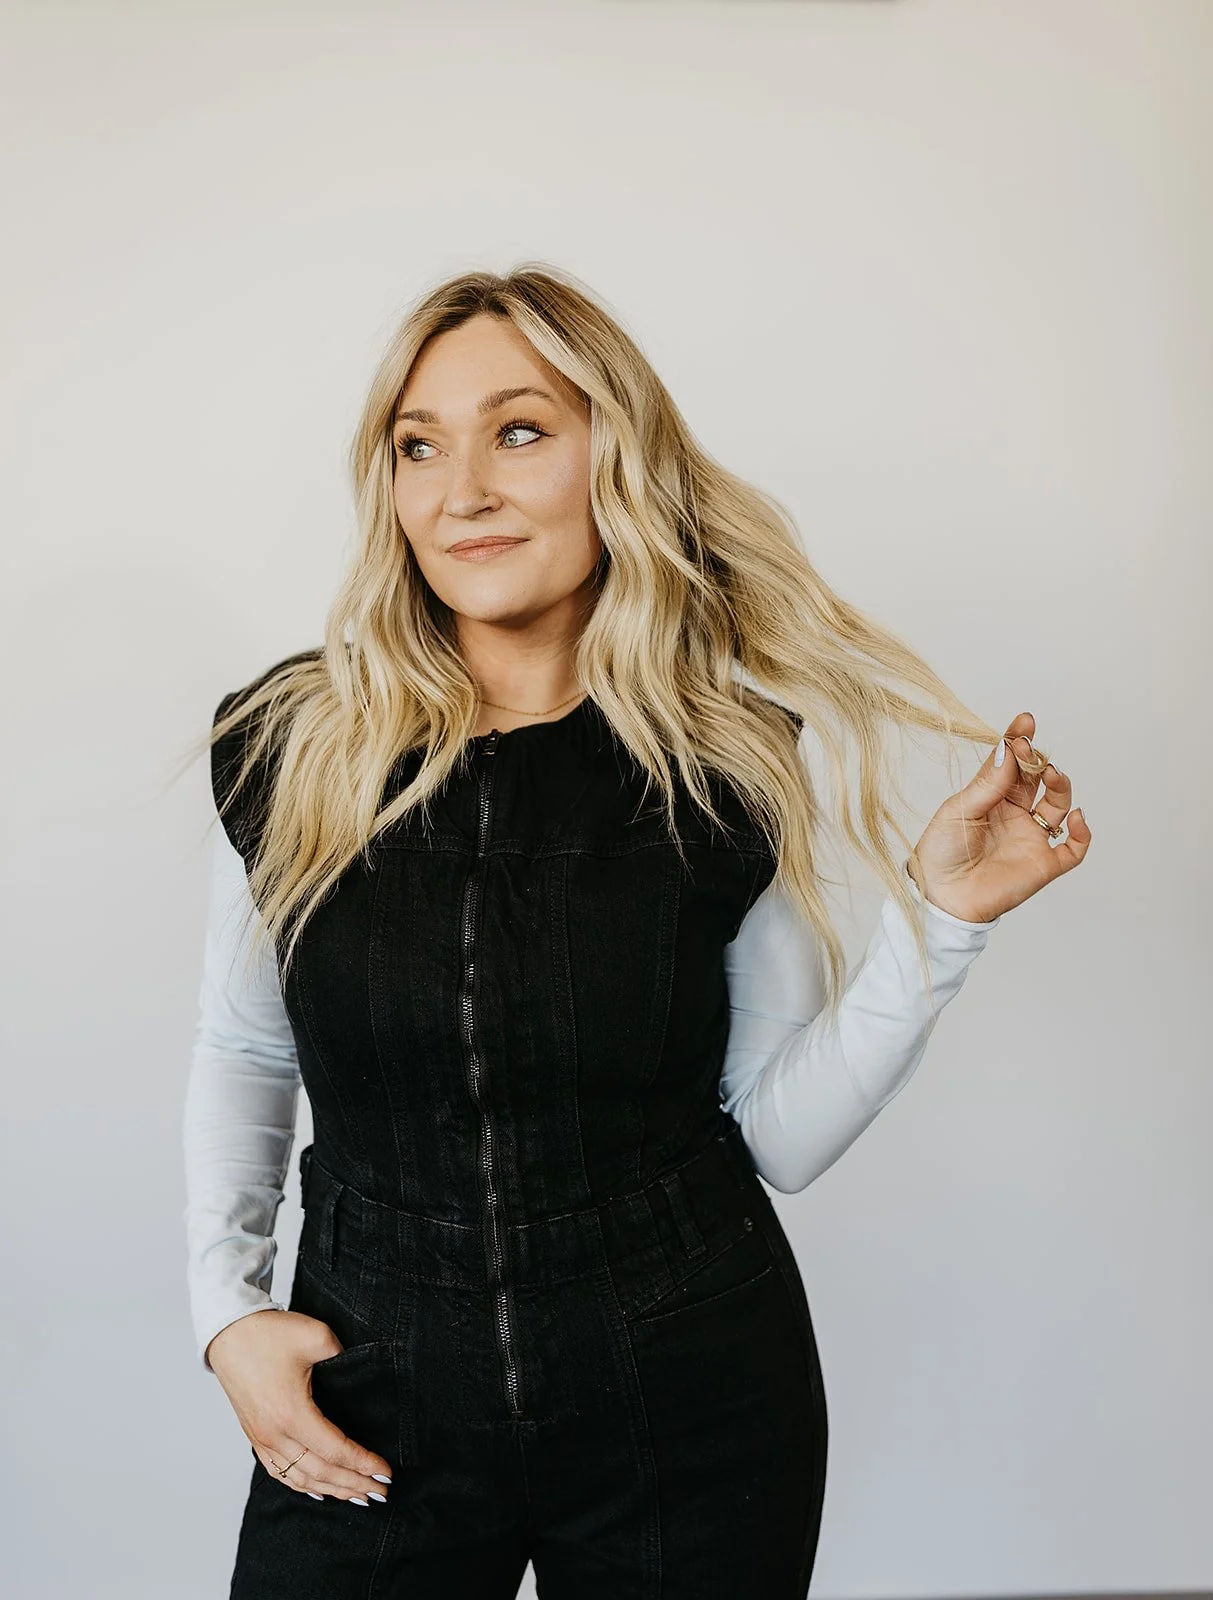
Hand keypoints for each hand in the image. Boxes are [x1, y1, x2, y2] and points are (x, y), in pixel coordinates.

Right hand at [206, 1309, 393, 1504]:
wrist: (228, 1332)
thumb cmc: (268, 1333)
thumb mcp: (315, 1335)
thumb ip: (343, 1354)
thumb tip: (359, 1369)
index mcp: (291, 1414)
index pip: (335, 1451)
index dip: (363, 1464)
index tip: (386, 1472)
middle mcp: (275, 1434)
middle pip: (320, 1472)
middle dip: (354, 1484)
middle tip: (381, 1490)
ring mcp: (262, 1438)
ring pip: (300, 1478)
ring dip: (331, 1489)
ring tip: (358, 1495)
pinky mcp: (255, 1435)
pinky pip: (280, 1472)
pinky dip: (302, 1485)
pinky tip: (318, 1489)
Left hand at [906, 710, 1090, 922]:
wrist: (940, 897)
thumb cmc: (940, 853)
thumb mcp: (959, 810)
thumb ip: (988, 784)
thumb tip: (1010, 750)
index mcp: (991, 799)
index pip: (1011, 764)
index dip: (1020, 742)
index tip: (1025, 722)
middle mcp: (1014, 815)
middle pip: (1038, 780)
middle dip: (1039, 761)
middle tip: (1031, 749)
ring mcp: (1030, 839)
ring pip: (1058, 806)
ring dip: (1061, 788)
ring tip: (1052, 775)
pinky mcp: (1043, 865)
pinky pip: (1073, 849)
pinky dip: (1082, 833)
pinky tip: (1074, 817)